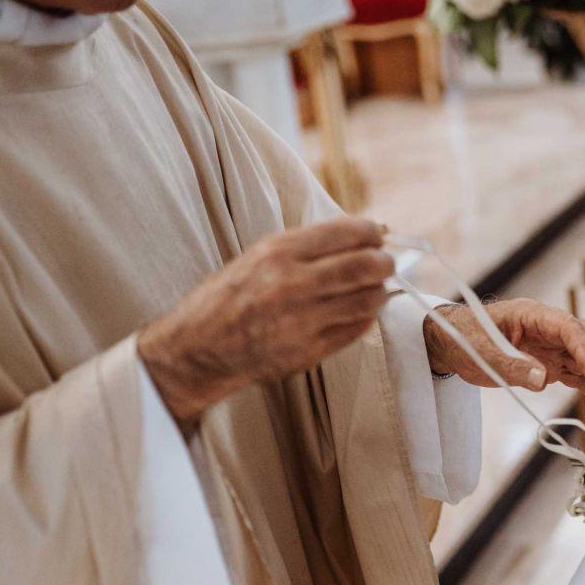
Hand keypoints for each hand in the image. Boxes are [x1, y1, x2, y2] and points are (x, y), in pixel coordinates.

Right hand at [138, 217, 392, 425]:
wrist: (199, 347)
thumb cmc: (229, 297)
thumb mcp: (259, 256)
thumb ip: (307, 246)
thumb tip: (358, 234)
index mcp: (279, 252)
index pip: (347, 233)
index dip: (372, 233)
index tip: (377, 236)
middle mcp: (293, 284)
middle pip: (366, 267)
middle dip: (384, 262)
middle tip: (385, 263)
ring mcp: (303, 321)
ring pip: (368, 300)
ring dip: (378, 292)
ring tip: (372, 288)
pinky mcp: (310, 351)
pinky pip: (356, 330)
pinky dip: (364, 318)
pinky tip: (357, 311)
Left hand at [424, 299, 584, 411]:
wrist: (451, 343)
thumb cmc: (463, 339)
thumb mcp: (481, 352)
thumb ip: (511, 365)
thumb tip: (543, 380)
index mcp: (533, 315)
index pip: (568, 328)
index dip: (583, 349)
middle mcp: (548, 329)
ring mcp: (551, 347)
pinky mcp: (549, 364)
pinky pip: (575, 376)